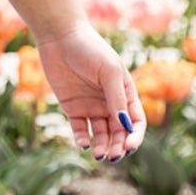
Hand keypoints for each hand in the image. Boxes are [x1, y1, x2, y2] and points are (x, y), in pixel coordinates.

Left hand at [35, 20, 146, 161]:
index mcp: (126, 93)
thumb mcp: (109, 72)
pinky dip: (82, 139)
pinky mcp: (72, 109)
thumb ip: (117, 98)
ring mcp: (91, 107)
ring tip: (99, 155)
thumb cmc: (90, 50)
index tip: (129, 147)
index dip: (135, 136)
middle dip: (118, 146)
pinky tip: (83, 144)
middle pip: (119, 132)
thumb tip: (125, 125)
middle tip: (113, 156)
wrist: (59, 38)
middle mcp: (110, 103)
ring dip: (102, 146)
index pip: (136, 122)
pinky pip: (80, 129)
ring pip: (101, 134)